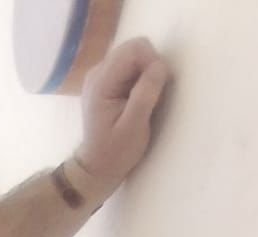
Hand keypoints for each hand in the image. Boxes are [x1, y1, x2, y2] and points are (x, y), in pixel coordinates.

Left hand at [75, 38, 169, 200]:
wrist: (97, 166)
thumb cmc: (116, 152)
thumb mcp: (134, 127)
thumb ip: (145, 94)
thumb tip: (160, 65)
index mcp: (101, 82)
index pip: (134, 49)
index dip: (152, 62)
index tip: (156, 88)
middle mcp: (97, 72)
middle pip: (134, 48)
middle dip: (150, 67)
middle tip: (150, 95)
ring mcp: (101, 75)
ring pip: (133, 56)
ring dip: (145, 73)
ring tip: (141, 100)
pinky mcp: (107, 80)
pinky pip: (130, 67)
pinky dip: (139, 78)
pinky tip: (135, 99)